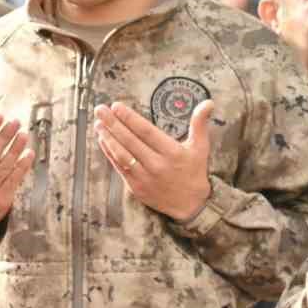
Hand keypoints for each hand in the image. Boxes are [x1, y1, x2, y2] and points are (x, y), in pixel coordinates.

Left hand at [93, 99, 213, 221]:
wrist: (190, 205)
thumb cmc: (194, 171)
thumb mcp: (201, 147)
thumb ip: (200, 124)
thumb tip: (208, 102)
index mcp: (171, 152)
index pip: (146, 131)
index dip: (130, 118)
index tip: (117, 106)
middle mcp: (156, 164)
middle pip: (130, 141)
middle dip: (113, 124)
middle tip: (100, 109)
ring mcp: (144, 177)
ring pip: (121, 155)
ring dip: (108, 138)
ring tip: (98, 124)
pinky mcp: (135, 187)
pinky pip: (119, 167)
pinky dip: (109, 153)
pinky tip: (103, 141)